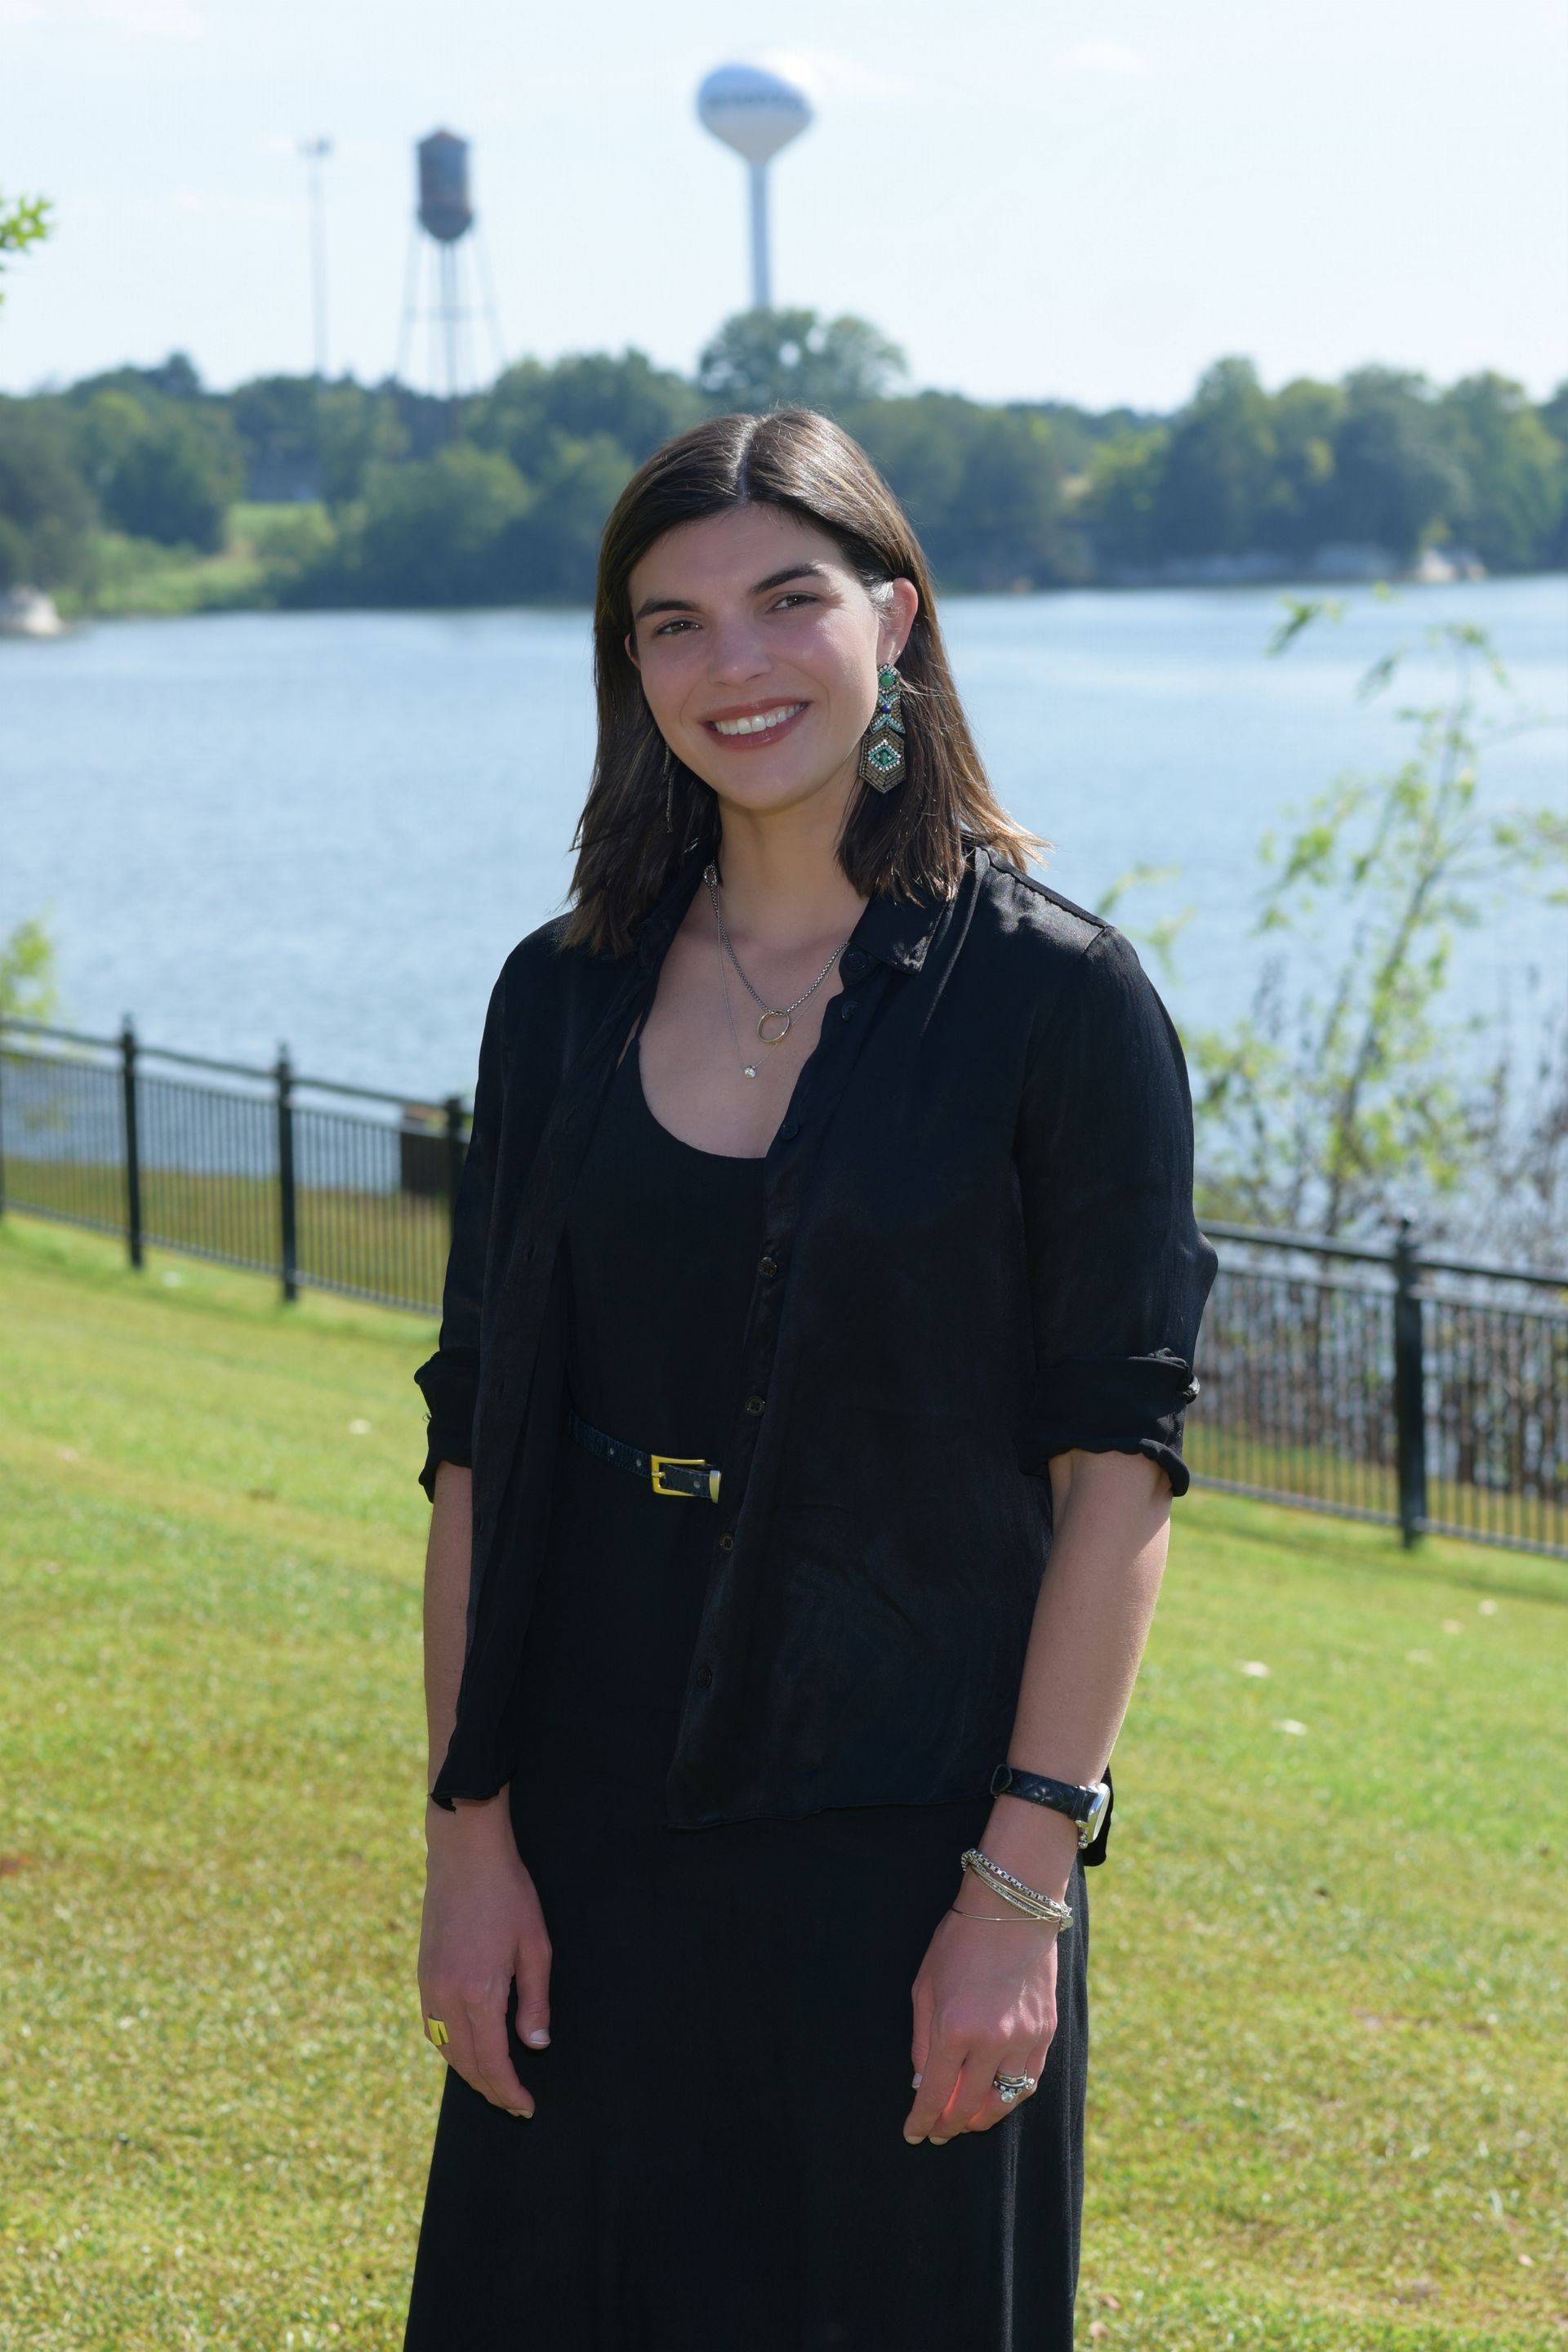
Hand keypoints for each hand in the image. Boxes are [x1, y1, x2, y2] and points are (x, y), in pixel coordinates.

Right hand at [417, 1792, 551, 2118]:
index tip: (527, 2108)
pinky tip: (468, 2048)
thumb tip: (535, 2047)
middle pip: (466, 2064)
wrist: (464, 1853)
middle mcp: (447, 1997)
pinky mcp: (423, 1974)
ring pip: (446, 2050)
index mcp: (478, 1993)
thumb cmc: (508, 1894)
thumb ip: (534, 2001)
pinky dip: (451, 2049)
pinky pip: (433, 2028)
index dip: (509, 2092)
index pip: (493, 2062)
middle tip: (514, 2105)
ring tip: (494, 2083)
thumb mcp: (535, 1946)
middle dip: (491, 2090)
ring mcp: (429, 1986)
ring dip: (469, 2073)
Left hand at [903, 1901, 1059, 2143]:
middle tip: (938, 2132)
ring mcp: (1025, 2039)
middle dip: (950, 2126)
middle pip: (970, 2106)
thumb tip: (923, 2082)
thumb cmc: (960, 1942)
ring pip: (1005, 2100)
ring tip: (967, 2120)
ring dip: (983, 2117)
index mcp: (955, 2029)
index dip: (922, 2119)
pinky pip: (1029, 2080)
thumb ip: (923, 2040)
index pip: (936, 2094)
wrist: (1012, 1910)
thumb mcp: (926, 1986)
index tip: (913, 2134)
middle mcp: (992, 2041)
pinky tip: (997, 2095)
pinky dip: (1011, 2095)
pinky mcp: (1046, 2033)